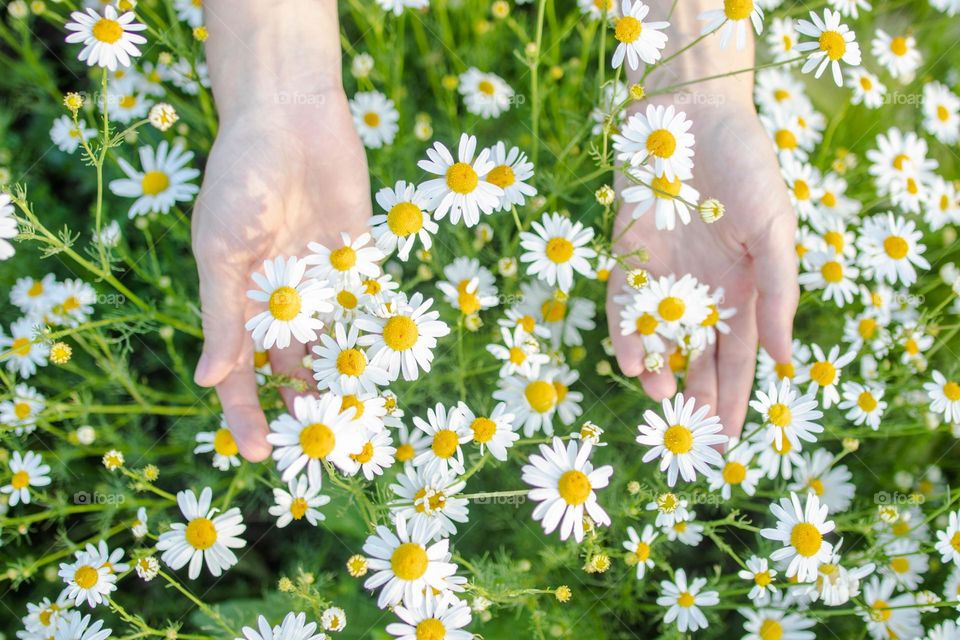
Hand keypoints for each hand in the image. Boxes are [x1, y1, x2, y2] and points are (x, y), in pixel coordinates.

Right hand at [192, 93, 370, 460]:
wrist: (291, 116)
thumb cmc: (241, 178)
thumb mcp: (222, 248)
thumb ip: (223, 315)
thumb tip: (211, 380)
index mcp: (239, 302)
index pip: (241, 373)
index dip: (247, 415)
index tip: (260, 455)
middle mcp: (281, 302)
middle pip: (291, 371)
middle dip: (304, 408)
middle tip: (325, 447)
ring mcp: (322, 286)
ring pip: (334, 350)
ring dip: (344, 385)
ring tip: (361, 424)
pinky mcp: (360, 264)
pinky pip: (369, 311)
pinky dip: (377, 341)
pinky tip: (391, 374)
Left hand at [606, 97, 798, 438]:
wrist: (694, 113)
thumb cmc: (747, 167)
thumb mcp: (776, 231)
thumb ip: (779, 294)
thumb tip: (787, 360)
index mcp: (742, 288)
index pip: (739, 354)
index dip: (736, 394)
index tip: (732, 434)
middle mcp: (699, 288)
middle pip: (696, 354)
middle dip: (696, 393)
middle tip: (693, 432)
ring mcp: (661, 274)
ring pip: (656, 336)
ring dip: (656, 370)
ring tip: (660, 398)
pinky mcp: (626, 256)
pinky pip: (623, 304)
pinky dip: (625, 333)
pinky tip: (630, 361)